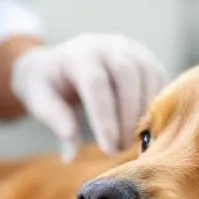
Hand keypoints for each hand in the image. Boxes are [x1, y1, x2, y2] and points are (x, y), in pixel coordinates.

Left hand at [9, 34, 167, 159]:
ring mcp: (130, 49)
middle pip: (126, 75)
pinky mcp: (146, 59)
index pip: (96, 84)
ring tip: (132, 141)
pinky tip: (146, 128)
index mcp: (78, 54)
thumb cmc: (48, 85)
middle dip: (127, 116)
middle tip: (122, 148)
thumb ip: (54, 119)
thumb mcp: (38, 98)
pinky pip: (160, 79)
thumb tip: (71, 153)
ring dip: (145, 112)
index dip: (105, 119)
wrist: (58, 63)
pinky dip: (157, 105)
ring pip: (148, 75)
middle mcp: (107, 45)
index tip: (108, 149)